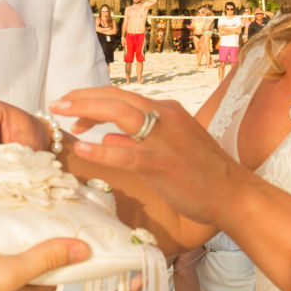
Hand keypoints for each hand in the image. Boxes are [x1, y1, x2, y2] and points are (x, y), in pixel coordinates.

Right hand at [0, 238, 89, 290]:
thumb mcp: (10, 271)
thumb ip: (43, 258)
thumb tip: (83, 250)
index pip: (43, 285)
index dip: (56, 269)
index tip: (63, 251)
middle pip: (21, 287)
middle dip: (32, 270)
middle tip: (38, 247)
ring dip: (3, 269)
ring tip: (6, 247)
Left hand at [52, 86, 242, 225]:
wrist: (233, 193)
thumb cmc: (203, 173)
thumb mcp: (171, 146)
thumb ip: (139, 140)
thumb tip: (108, 136)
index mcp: (167, 110)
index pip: (123, 97)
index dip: (94, 99)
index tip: (73, 108)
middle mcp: (165, 116)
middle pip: (116, 97)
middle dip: (83, 97)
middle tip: (57, 103)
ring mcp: (163, 138)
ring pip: (120, 114)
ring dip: (87, 110)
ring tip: (62, 114)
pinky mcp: (162, 163)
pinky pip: (126, 152)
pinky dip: (102, 149)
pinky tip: (82, 148)